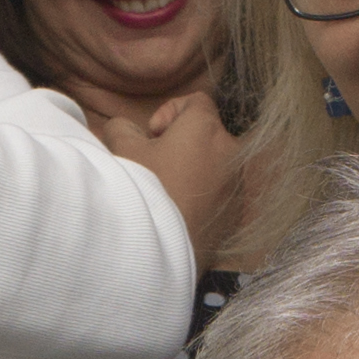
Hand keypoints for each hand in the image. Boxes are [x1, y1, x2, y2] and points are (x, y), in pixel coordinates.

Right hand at [92, 90, 245, 260]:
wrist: (158, 257)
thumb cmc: (143, 196)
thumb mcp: (122, 154)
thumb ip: (121, 128)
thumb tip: (123, 127)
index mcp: (205, 128)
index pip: (195, 101)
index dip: (169, 112)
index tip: (151, 136)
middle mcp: (230, 151)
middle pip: (206, 134)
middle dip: (182, 144)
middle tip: (155, 166)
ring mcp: (237, 184)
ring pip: (214, 164)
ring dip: (194, 170)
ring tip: (168, 193)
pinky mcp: (236, 214)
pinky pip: (220, 194)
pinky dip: (203, 196)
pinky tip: (180, 214)